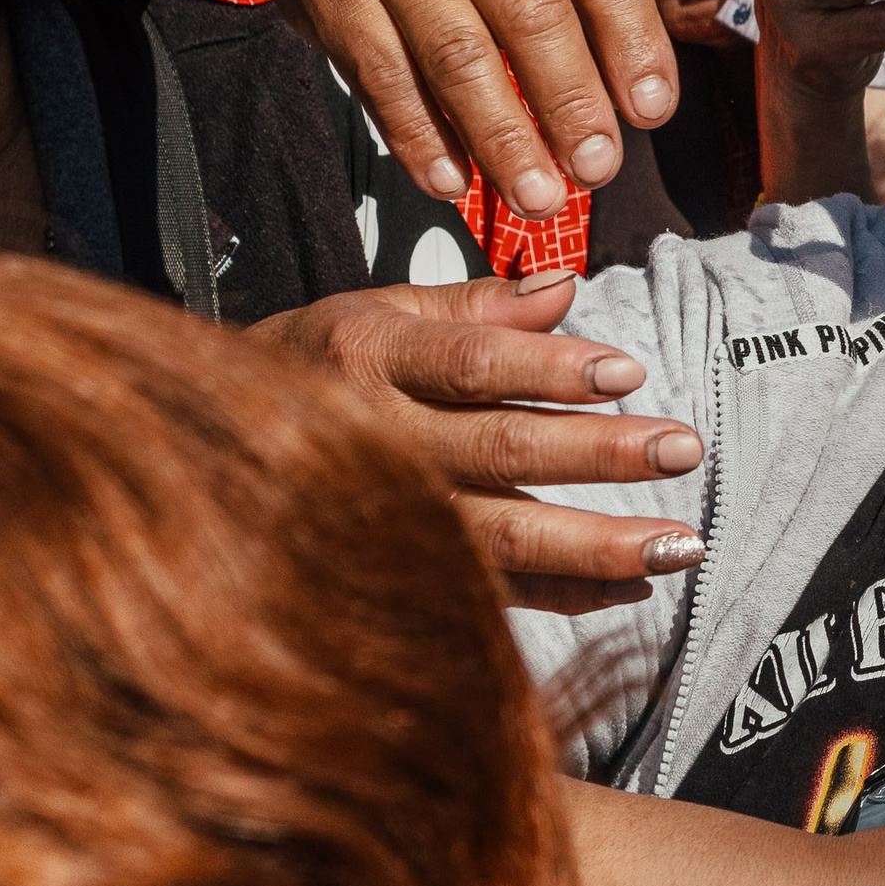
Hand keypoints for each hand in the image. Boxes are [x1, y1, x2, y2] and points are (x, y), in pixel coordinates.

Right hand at [221, 0, 674, 224]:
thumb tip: (638, 95)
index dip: (636, 45)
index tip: (653, 113)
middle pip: (532, 16)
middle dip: (571, 105)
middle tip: (598, 170)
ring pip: (458, 57)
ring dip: (504, 139)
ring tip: (540, 199)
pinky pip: (384, 80)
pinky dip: (421, 140)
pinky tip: (453, 183)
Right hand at [251, 273, 705, 613]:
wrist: (201, 447)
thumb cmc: (317, 364)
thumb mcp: (379, 311)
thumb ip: (479, 305)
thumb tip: (567, 289)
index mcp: (367, 359)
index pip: (473, 365)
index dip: (552, 370)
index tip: (631, 371)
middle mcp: (370, 441)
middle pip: (498, 453)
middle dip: (599, 455)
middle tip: (683, 447)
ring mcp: (378, 520)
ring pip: (498, 540)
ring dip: (596, 547)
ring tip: (680, 545)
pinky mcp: (390, 574)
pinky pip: (487, 594)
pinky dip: (562, 597)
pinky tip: (631, 589)